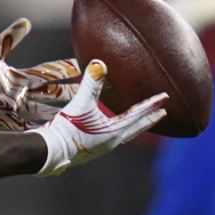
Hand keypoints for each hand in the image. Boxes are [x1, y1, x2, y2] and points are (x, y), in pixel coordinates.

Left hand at [0, 18, 80, 130]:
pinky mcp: (0, 118)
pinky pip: (21, 126)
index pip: (48, 72)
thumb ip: (9, 38)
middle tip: (95, 94)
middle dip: (71, 94)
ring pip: (42, 111)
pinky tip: (49, 138)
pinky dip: (34, 132)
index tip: (85, 64)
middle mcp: (19, 92)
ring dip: (58, 115)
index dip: (66, 68)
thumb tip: (26, 22)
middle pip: (51, 93)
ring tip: (79, 119)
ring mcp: (12, 106)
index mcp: (18, 76)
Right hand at [29, 60, 166, 175]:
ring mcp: (102, 147)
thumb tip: (99, 62)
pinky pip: (113, 137)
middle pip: (136, 128)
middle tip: (163, 112)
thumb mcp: (80, 103)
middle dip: (149, 119)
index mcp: (114, 131)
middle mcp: (112, 141)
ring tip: (141, 120)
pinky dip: (120, 130)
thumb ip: (91, 83)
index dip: (151, 104)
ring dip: (136, 126)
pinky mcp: (92, 149)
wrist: (49, 152)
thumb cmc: (67, 129)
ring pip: (126, 134)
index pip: (137, 115)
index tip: (165, 98)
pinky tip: (112, 128)